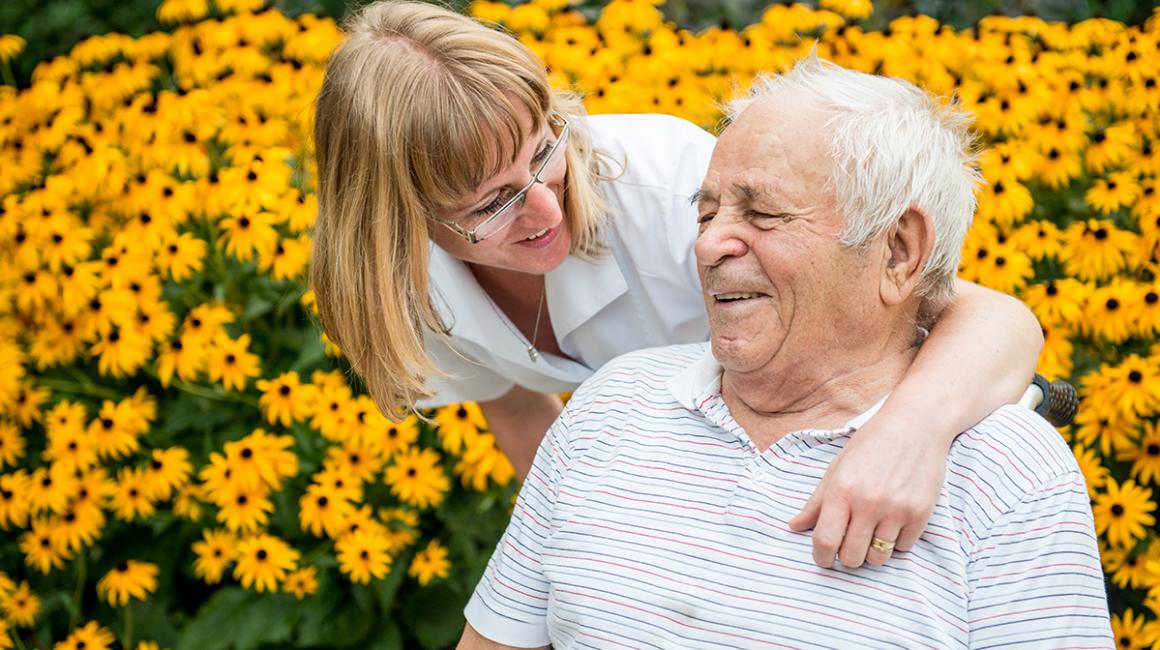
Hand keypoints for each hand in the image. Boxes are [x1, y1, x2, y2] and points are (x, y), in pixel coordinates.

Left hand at [788, 413, 947, 568]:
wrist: (915, 426)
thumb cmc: (871, 445)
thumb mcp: (837, 468)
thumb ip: (816, 502)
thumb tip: (794, 527)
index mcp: (842, 491)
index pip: (825, 541)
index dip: (821, 557)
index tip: (823, 559)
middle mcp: (868, 503)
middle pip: (852, 557)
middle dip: (847, 557)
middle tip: (849, 544)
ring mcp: (896, 510)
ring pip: (878, 558)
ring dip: (872, 552)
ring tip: (872, 533)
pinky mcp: (921, 514)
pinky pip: (903, 548)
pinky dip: (896, 542)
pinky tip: (893, 522)